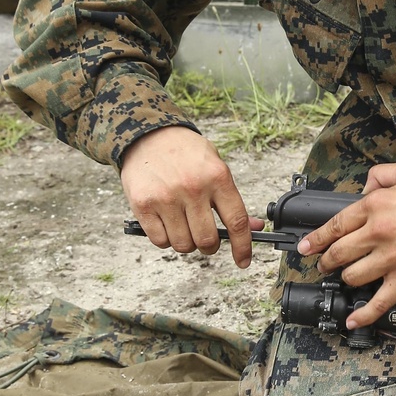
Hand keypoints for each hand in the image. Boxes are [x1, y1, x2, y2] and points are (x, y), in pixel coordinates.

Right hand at [120, 126, 262, 266]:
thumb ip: (232, 199)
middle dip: (209, 247)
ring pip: (183, 245)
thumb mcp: (215, 166)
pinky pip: (160, 241)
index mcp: (217, 177)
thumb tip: (252, 228)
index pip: (236, 222)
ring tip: (183, 226)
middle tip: (206, 239)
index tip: (243, 261)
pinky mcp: (143, 205)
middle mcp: (192, 188)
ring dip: (186, 243)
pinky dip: (166, 239)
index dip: (242, 246)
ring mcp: (166, 198)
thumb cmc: (186, 153)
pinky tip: (166, 223)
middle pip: (207, 240)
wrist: (148, 135)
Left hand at [296, 162, 395, 331]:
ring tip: (344, 279)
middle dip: (326, 261)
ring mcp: (391, 259)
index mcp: (375, 207)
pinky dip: (364, 314)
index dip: (316, 239)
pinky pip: (380, 302)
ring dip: (345, 280)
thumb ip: (380, 177)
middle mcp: (378, 234)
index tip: (305, 247)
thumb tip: (365, 189)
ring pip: (353, 277)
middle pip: (339, 254)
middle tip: (324, 265)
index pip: (335, 225)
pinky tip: (353, 319)